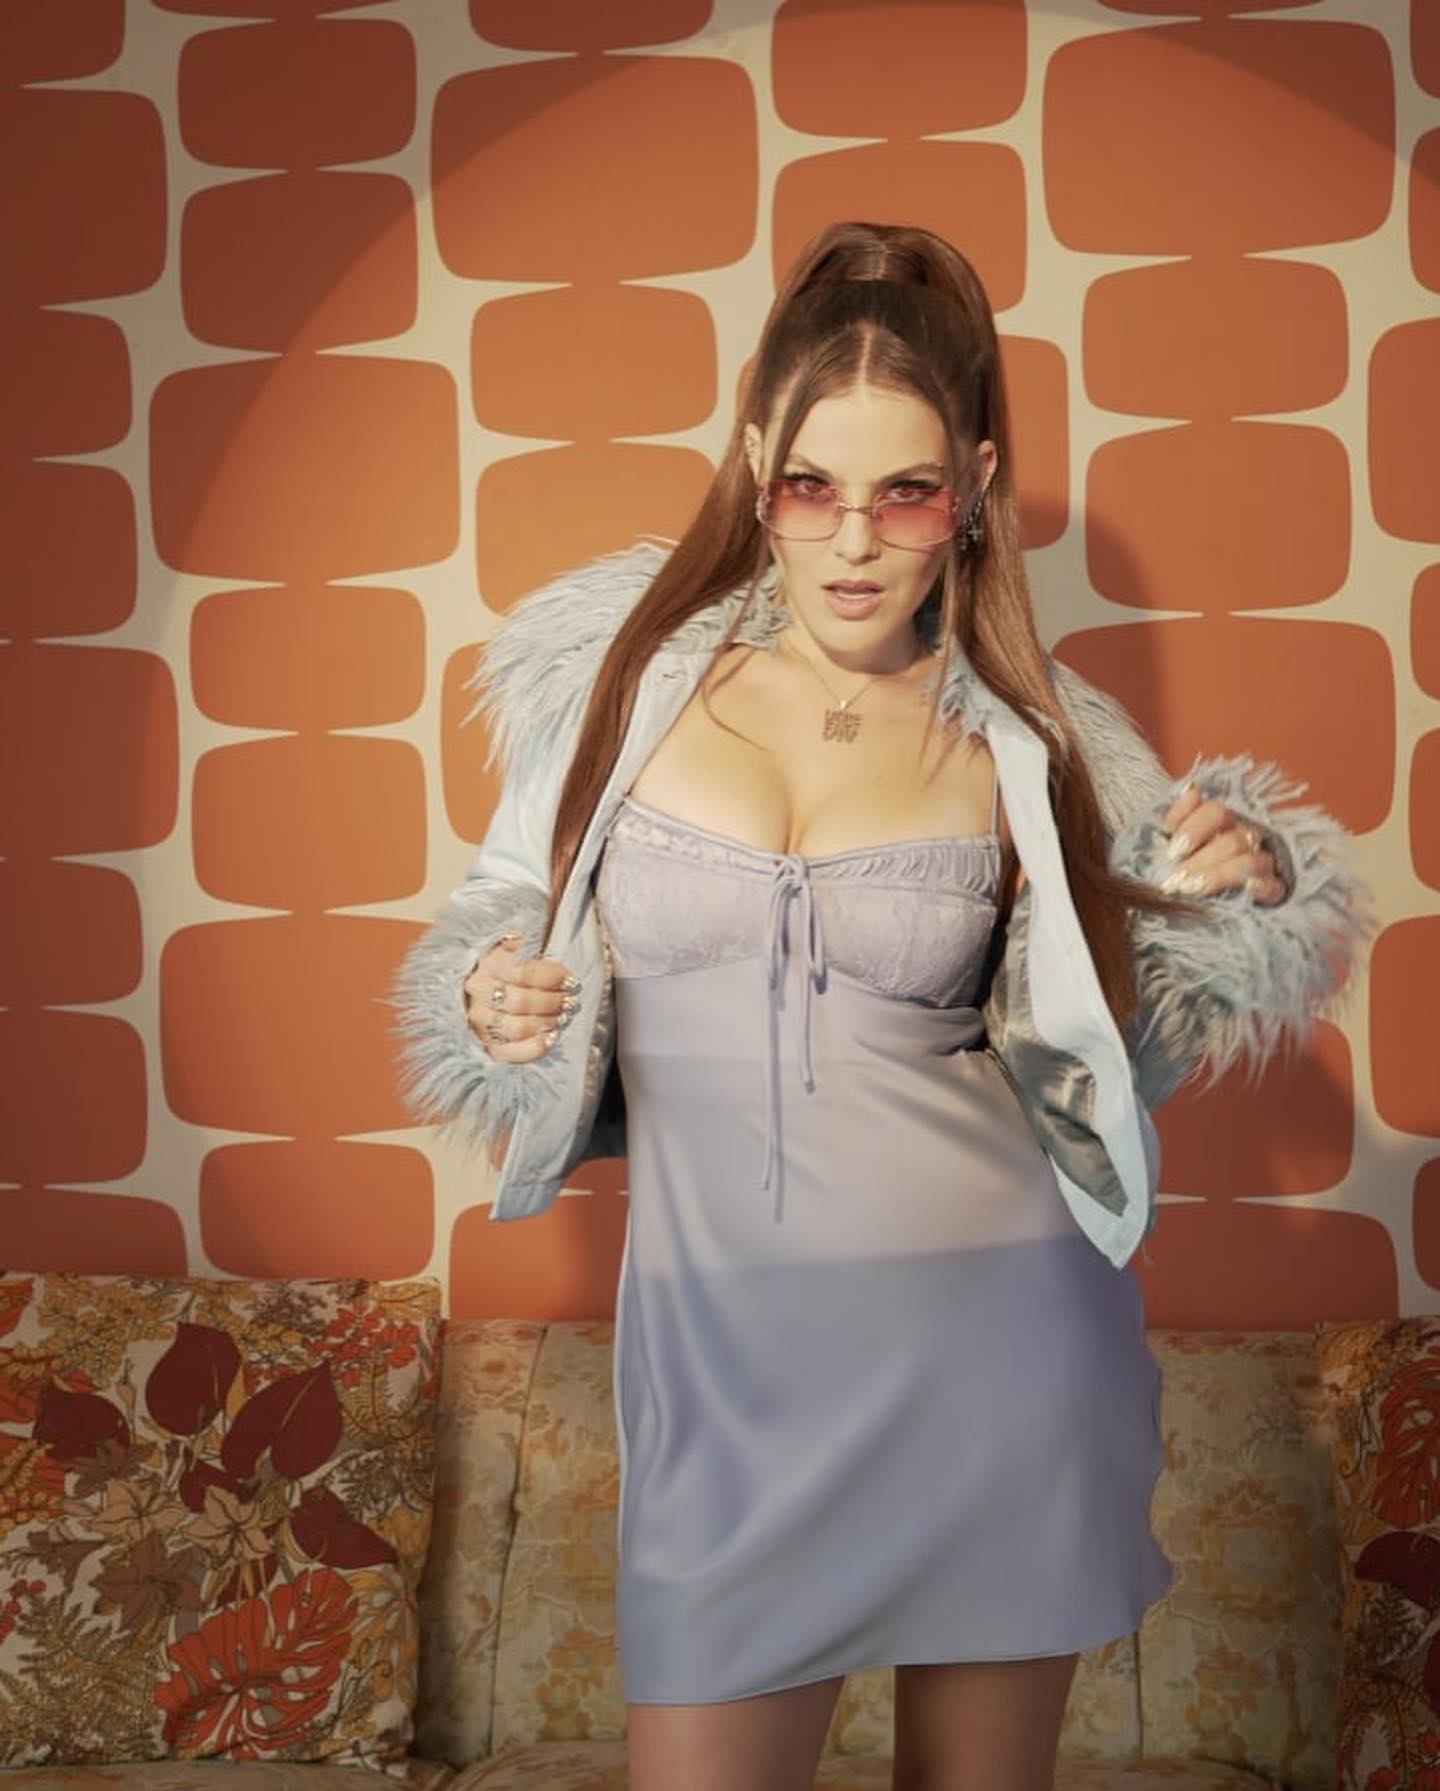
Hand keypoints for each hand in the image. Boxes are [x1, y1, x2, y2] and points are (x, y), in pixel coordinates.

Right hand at [465, 933, 579, 1062]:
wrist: (490, 989)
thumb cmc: (514, 968)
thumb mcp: (520, 948)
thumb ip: (529, 947)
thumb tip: (540, 942)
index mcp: (488, 964)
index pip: (521, 972)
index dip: (550, 977)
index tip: (569, 980)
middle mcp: (478, 993)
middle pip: (520, 1002)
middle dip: (552, 1002)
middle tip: (570, 1001)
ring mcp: (480, 1021)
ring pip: (517, 1027)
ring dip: (547, 1022)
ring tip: (563, 1016)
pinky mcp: (488, 1046)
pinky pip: (511, 1052)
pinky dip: (535, 1047)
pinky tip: (551, 1037)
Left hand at [1159, 784, 1286, 905]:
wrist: (1215, 890)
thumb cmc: (1191, 861)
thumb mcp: (1178, 840)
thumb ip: (1179, 816)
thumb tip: (1192, 787)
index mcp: (1223, 822)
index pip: (1215, 813)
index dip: (1194, 830)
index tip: (1173, 852)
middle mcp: (1244, 837)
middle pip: (1231, 842)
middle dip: (1200, 862)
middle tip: (1177, 879)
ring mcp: (1261, 862)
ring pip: (1249, 862)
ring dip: (1219, 876)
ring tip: (1192, 889)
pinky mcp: (1272, 888)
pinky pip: (1272, 886)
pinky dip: (1260, 887)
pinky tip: (1245, 888)